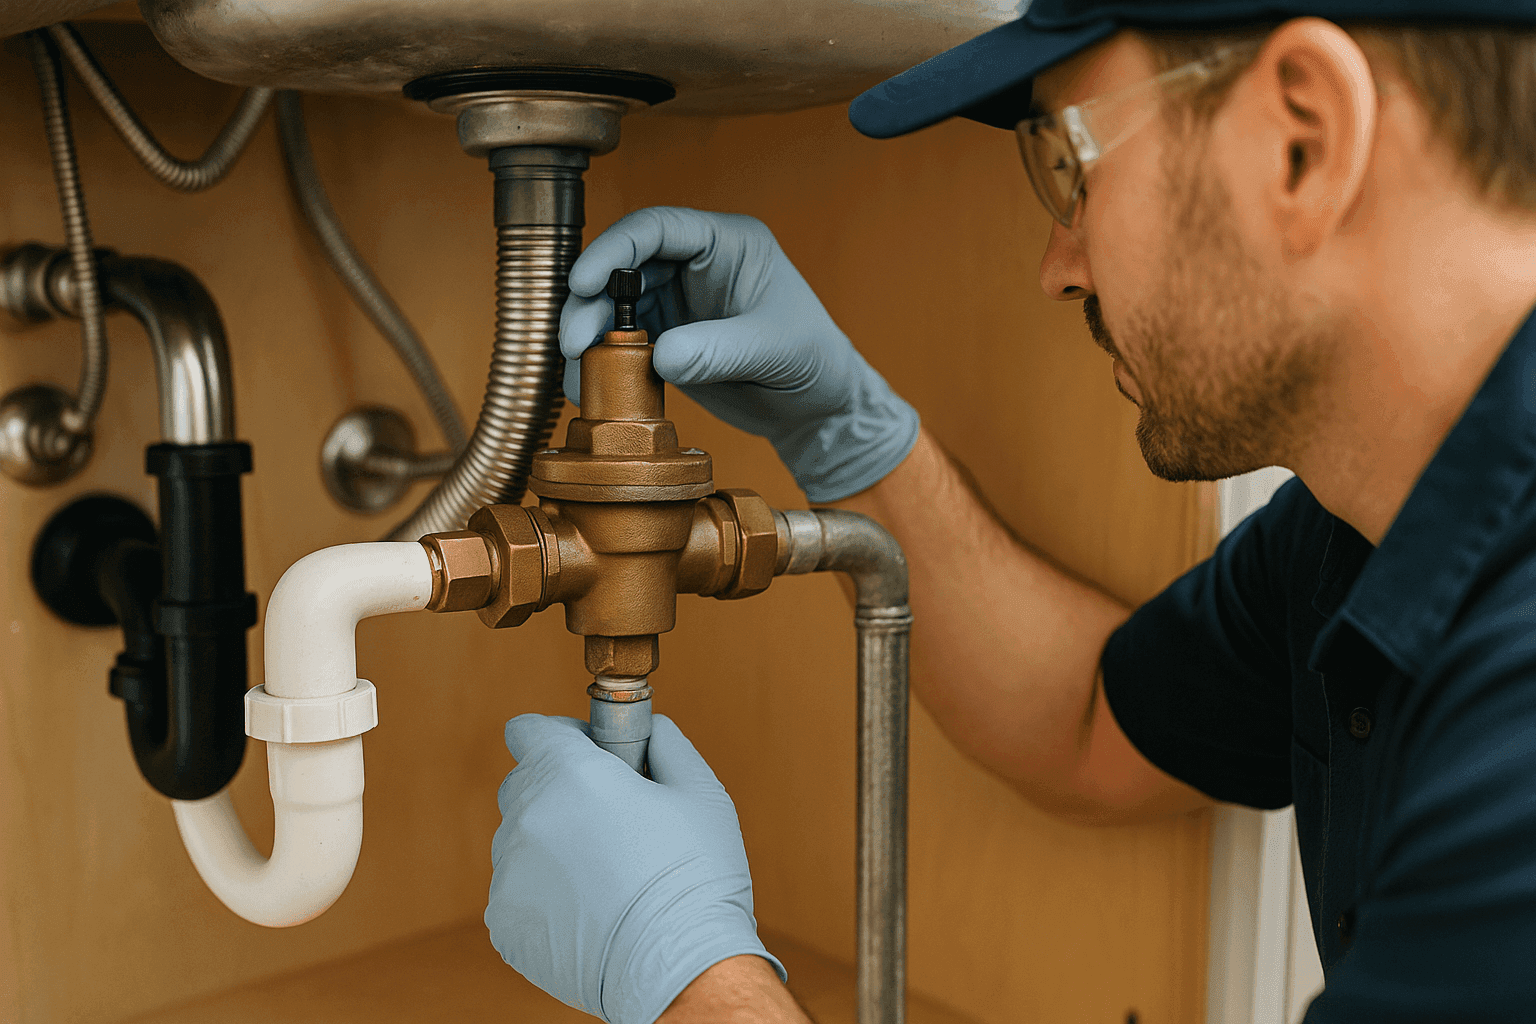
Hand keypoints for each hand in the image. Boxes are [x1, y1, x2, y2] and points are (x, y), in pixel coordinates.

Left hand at [488, 713, 785, 1023]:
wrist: (680, 970)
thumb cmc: (696, 878)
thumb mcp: (699, 792)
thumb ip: (666, 744)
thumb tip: (650, 730)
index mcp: (569, 775)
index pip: (529, 730)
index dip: (561, 736)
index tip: (590, 752)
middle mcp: (528, 818)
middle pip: (525, 783)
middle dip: (561, 788)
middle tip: (611, 816)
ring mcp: (510, 874)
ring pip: (522, 840)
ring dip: (554, 843)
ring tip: (607, 872)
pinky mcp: (506, 923)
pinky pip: (519, 891)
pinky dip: (546, 894)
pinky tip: (592, 909)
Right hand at [560, 207, 920, 502]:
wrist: (816, 407)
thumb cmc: (813, 361)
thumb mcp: (774, 349)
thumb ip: (719, 349)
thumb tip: (658, 356)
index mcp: (727, 242)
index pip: (658, 227)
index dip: (615, 249)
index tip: (584, 282)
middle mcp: (695, 264)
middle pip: (624, 266)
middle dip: (590, 300)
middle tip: (573, 341)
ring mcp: (677, 301)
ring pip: (613, 305)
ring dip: (588, 333)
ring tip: (577, 369)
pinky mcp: (666, 338)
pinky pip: (621, 342)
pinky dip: (602, 362)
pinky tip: (589, 386)